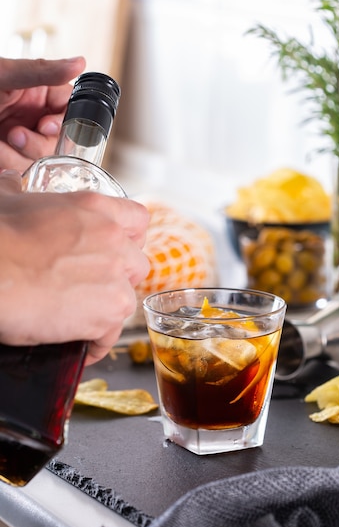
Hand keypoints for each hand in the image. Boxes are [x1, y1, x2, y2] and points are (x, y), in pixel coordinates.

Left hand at [0, 56, 85, 171]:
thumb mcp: (3, 75)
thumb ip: (42, 71)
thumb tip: (79, 62)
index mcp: (36, 93)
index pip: (68, 110)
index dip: (62, 122)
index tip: (45, 125)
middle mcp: (30, 116)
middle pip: (55, 141)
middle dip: (36, 143)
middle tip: (14, 134)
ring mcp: (18, 138)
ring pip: (37, 159)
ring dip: (16, 156)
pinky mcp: (6, 156)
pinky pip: (18, 170)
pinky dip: (6, 165)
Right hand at [0, 170, 149, 364]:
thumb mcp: (6, 200)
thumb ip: (16, 190)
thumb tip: (11, 181)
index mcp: (94, 209)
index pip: (136, 219)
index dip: (130, 238)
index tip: (119, 250)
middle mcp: (113, 241)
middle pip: (137, 264)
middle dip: (119, 277)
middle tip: (91, 287)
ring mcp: (115, 278)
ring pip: (127, 300)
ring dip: (107, 310)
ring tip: (79, 319)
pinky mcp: (108, 312)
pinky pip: (111, 334)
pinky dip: (96, 343)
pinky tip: (80, 344)